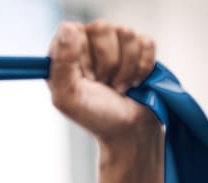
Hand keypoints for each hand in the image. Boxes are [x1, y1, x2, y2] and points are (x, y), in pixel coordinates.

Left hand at [48, 20, 158, 145]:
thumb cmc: (94, 116)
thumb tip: (68, 27)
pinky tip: (135, 82)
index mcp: (65, 52)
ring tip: (118, 87)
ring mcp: (115, 43)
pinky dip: (142, 68)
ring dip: (125, 68)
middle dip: (106, 63)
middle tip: (103, 84)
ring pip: (126, 33)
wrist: (128, 130)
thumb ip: (61, 64)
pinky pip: (146, 42)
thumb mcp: (68, 97)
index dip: (82, 54)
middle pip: (102, 27)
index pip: (73, 30)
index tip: (85, 77)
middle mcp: (88, 42)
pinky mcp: (140, 48)